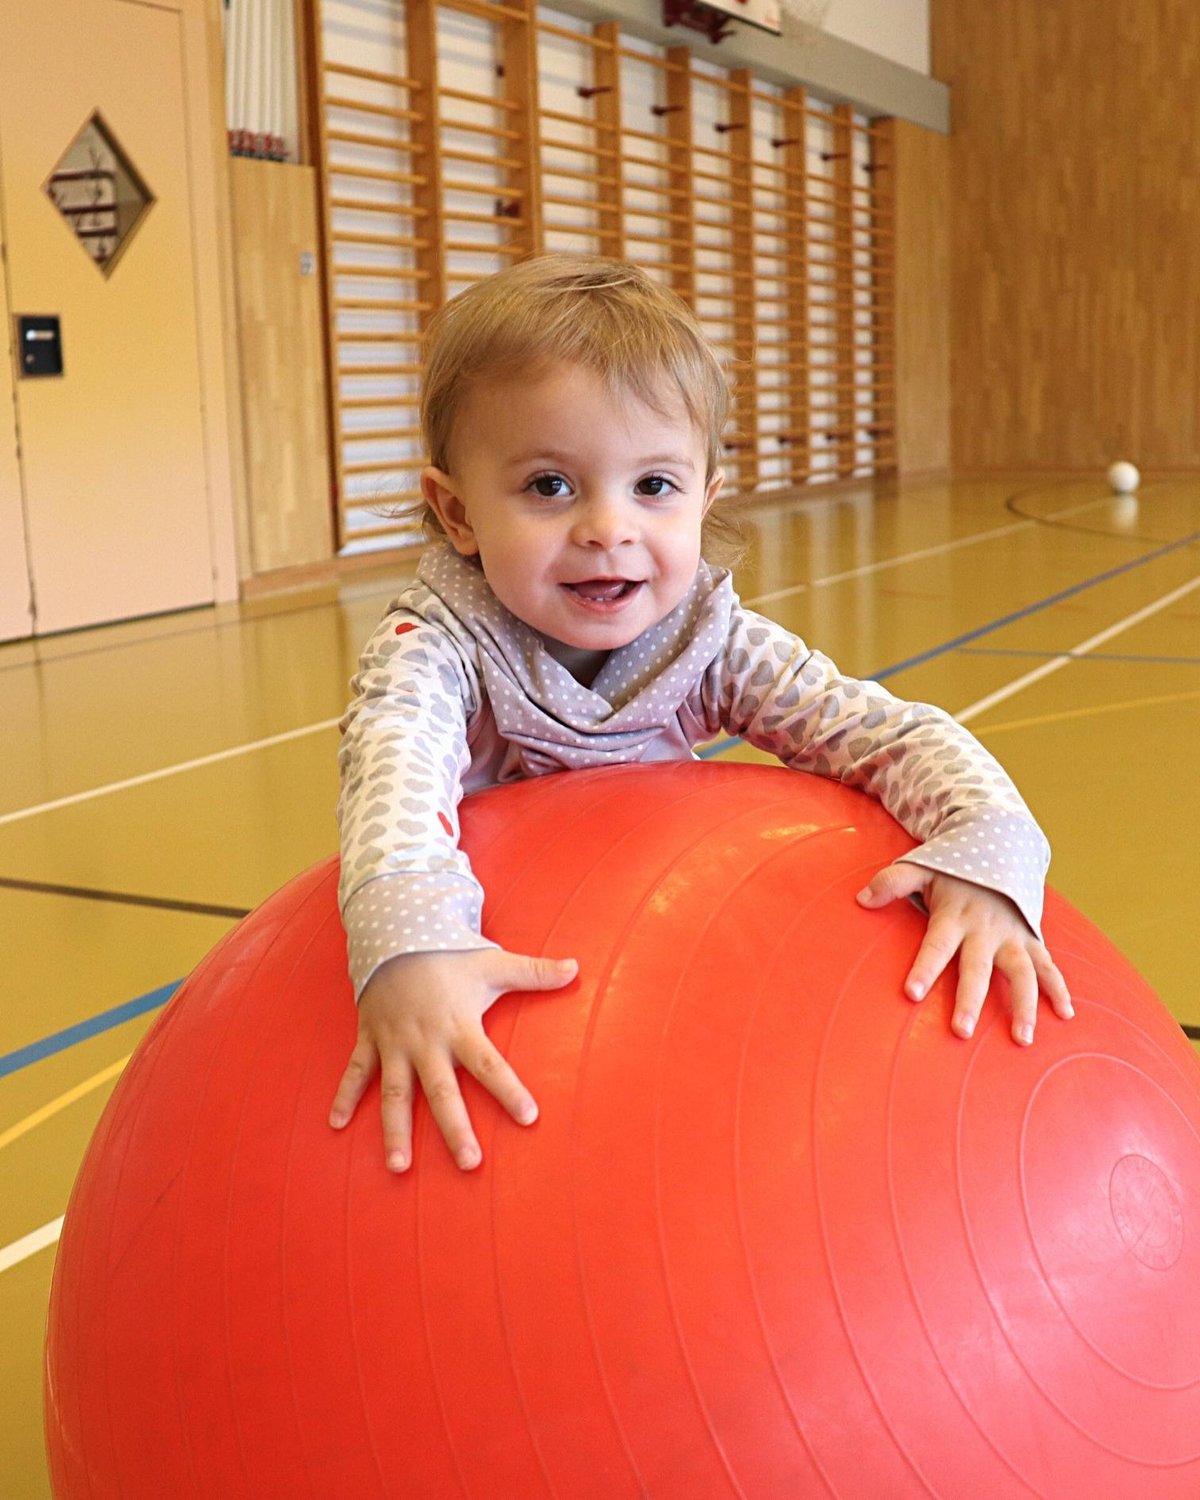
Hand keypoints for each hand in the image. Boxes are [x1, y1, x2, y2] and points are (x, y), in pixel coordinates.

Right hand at [328, 947, 577, 1171]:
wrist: (397, 930)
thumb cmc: (452, 953)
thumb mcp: (494, 962)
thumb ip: (535, 973)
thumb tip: (576, 969)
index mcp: (460, 1026)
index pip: (489, 1064)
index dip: (509, 1090)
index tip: (529, 1117)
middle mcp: (426, 1041)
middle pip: (442, 1092)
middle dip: (455, 1128)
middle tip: (470, 1164)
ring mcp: (395, 1042)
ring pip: (395, 1093)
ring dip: (395, 1129)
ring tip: (399, 1166)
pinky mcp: (370, 1037)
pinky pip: (355, 1071)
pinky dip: (344, 1096)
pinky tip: (335, 1126)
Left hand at [856, 863, 1072, 1044]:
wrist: (1000, 847)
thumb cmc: (953, 869)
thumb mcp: (921, 867)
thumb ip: (891, 882)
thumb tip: (861, 899)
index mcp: (954, 916)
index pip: (936, 945)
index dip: (924, 968)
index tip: (911, 993)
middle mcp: (985, 930)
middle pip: (978, 968)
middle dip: (970, 1000)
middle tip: (962, 1031)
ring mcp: (1012, 936)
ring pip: (1022, 973)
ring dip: (1024, 1005)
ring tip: (1021, 1038)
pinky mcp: (1031, 940)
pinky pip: (1049, 966)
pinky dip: (1059, 989)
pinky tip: (1064, 1015)